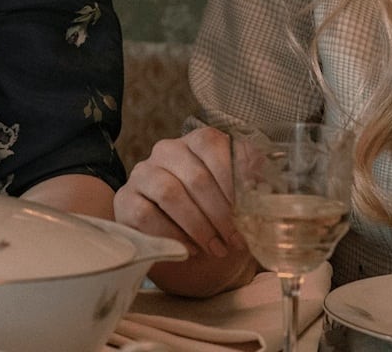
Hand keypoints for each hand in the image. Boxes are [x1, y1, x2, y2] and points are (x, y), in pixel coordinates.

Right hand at [113, 125, 243, 260]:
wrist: (189, 241)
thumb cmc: (217, 214)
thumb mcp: (239, 197)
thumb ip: (252, 185)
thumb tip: (265, 188)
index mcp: (197, 142)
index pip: (212, 146)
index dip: (231, 180)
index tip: (248, 211)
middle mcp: (167, 150)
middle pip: (195, 176)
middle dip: (220, 213)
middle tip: (235, 240)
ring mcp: (143, 173)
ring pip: (169, 194)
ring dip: (198, 226)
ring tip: (216, 248)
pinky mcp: (126, 199)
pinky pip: (146, 215)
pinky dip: (172, 236)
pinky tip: (190, 249)